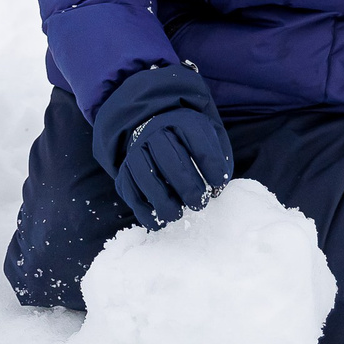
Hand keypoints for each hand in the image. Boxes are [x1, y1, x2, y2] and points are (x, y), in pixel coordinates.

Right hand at [114, 106, 235, 229]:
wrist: (152, 130)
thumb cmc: (189, 141)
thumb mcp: (210, 137)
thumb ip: (219, 158)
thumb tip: (216, 188)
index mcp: (182, 122)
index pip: (197, 141)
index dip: (211, 165)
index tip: (219, 185)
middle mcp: (156, 133)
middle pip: (169, 159)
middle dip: (186, 186)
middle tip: (198, 203)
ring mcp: (136, 151)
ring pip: (145, 175)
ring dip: (162, 200)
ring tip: (178, 215)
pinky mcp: (125, 171)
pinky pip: (129, 191)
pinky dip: (143, 211)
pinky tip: (159, 222)